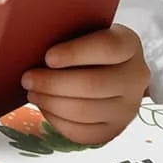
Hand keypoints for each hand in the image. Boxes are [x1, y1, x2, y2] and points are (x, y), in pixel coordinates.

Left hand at [21, 24, 148, 145]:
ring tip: (32, 92)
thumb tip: (33, 41)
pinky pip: (83, 132)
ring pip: (86, 112)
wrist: (109, 68)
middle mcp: (135, 77)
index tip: (48, 57)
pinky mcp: (115, 129)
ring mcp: (128, 107)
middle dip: (53, 83)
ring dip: (52, 103)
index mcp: (129, 45)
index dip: (75, 53)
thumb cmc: (87, 45)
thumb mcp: (84, 29)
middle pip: (94, 85)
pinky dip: (58, 121)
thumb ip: (67, 32)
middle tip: (27, 78)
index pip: (107, 48)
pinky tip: (45, 107)